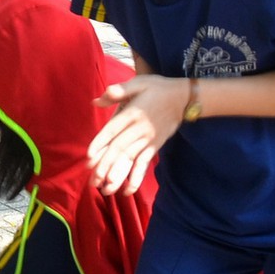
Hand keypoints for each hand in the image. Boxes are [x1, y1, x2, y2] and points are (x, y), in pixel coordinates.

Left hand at [87, 75, 191, 193]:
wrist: (185, 98)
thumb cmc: (158, 88)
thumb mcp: (139, 83)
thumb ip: (118, 91)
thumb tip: (95, 101)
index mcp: (132, 114)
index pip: (113, 130)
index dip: (100, 144)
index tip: (89, 157)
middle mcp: (139, 129)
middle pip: (120, 150)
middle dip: (105, 166)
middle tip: (93, 181)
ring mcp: (148, 140)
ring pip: (130, 160)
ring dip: (118, 176)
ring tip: (105, 190)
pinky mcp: (155, 147)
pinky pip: (144, 164)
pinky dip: (136, 178)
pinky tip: (128, 191)